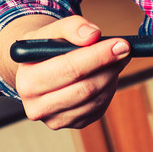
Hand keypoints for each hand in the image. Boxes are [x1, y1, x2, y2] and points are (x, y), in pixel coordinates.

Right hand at [0, 13, 130, 130]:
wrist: (39, 66)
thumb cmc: (47, 46)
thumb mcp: (53, 29)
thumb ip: (72, 27)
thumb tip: (93, 36)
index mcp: (27, 81)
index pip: (70, 69)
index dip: (99, 56)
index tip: (121, 44)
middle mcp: (37, 106)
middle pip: (85, 88)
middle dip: (110, 66)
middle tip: (124, 49)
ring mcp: (54, 120)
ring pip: (96, 99)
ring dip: (111, 76)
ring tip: (114, 58)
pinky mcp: (72, 124)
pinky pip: (99, 108)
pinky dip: (108, 89)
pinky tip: (106, 73)